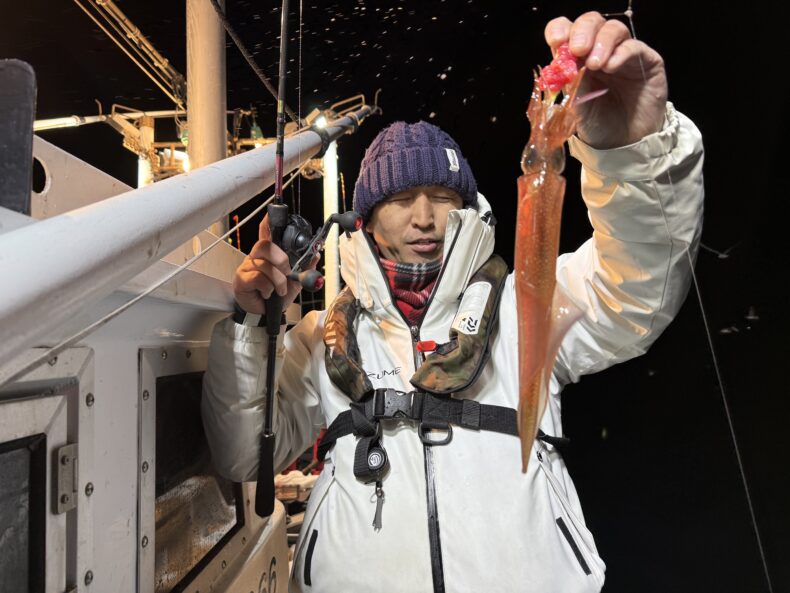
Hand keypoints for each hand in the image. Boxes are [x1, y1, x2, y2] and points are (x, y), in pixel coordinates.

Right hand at [232, 214, 318, 314]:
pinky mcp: (242, 279)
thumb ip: (305, 267)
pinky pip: (258, 278)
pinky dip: (268, 288)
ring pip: (265, 265)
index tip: (272, 213)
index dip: (268, 222)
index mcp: (269, 254)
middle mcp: (256, 256)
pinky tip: (267, 294)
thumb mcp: (296, 281)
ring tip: (279, 290)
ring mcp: (247, 267)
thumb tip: (317, 253)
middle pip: (265, 245)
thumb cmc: (277, 295)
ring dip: (278, 281)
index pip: (266, 232)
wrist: (266, 314)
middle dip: (281, 259)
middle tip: (287, 272)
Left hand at [545, 12, 667, 148]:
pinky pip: (634, 47)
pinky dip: (622, 54)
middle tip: (577, 49)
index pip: (566, 32)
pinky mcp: (646, 62)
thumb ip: (569, 84)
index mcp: (576, 59)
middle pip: (591, 22)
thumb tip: (560, 63)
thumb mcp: (576, 107)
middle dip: (582, 31)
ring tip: (595, 64)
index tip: (555, 41)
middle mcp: (600, 52)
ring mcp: (624, 55)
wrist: (624, 144)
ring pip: (614, 29)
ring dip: (602, 42)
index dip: (561, 30)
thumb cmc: (598, 125)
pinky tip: (612, 66)